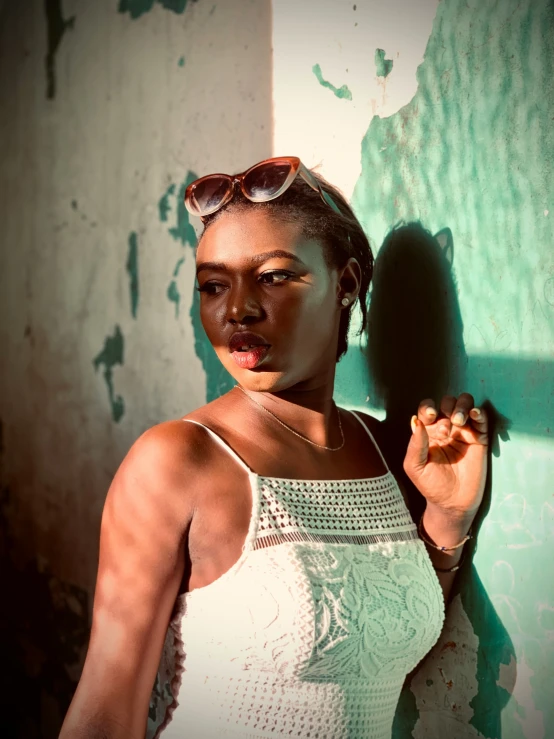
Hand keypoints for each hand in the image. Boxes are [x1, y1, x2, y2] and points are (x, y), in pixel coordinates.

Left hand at [403, 393, 487, 516]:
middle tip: (447, 426)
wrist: (452, 504)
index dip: (429, 408)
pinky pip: (482, 419)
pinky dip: (479, 412)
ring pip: (465, 405)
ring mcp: (464, 432)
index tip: (432, 416)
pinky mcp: (480, 439)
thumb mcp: (415, 466)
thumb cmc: (430, 485)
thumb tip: (416, 420)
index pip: (428, 409)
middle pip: (448, 402)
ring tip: (459, 421)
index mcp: (428, 431)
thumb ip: (415, 444)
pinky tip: (474, 415)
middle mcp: (446, 427)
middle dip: (448, 406)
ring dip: (462, 406)